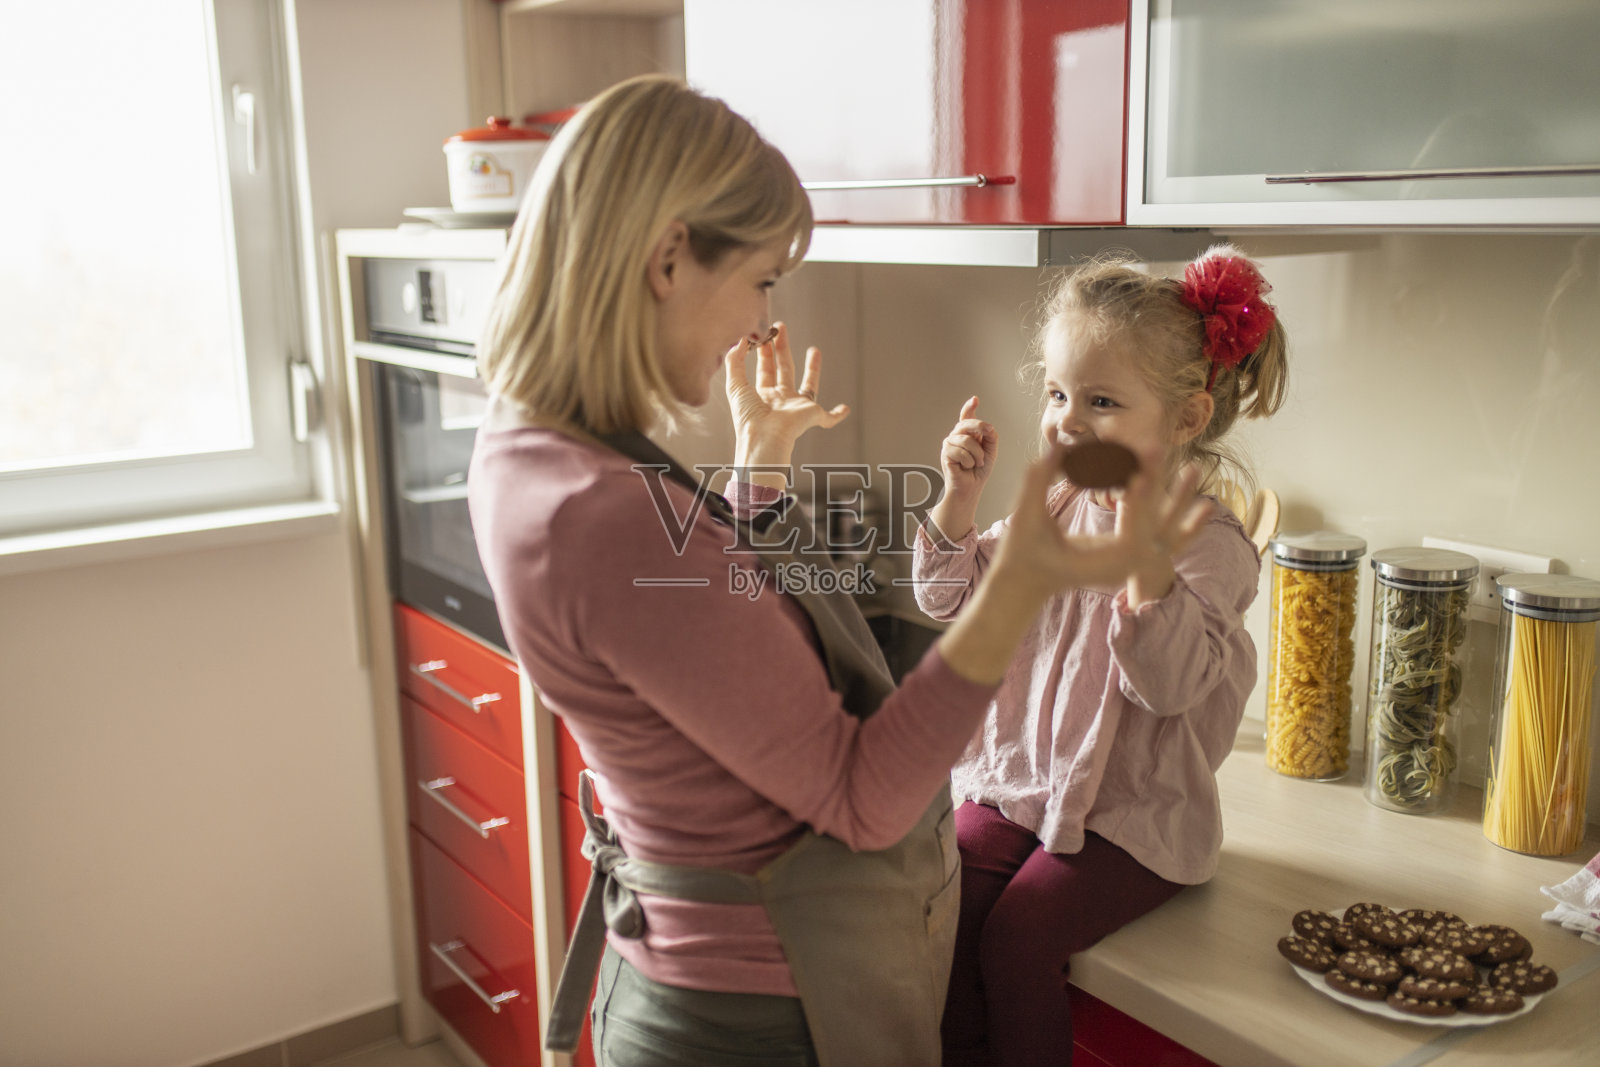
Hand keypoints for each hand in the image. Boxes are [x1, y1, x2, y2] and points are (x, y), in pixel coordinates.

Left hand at [724, 322, 849, 468]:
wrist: (765, 439)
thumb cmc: (748, 418)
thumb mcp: (736, 386)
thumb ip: (735, 362)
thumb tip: (738, 341)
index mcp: (762, 396)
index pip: (765, 369)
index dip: (764, 351)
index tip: (763, 333)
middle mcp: (781, 400)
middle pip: (784, 369)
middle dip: (783, 348)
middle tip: (781, 327)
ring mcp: (797, 408)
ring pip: (808, 385)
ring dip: (813, 369)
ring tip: (815, 349)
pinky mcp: (812, 415)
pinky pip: (828, 417)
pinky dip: (837, 415)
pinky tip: (845, 409)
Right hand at [939, 396, 997, 498]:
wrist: (971, 488)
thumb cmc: (979, 470)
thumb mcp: (990, 451)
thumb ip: (991, 437)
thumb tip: (988, 427)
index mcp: (967, 434)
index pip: (966, 418)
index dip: (969, 408)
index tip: (975, 400)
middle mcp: (956, 436)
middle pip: (967, 423)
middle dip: (980, 427)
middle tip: (987, 438)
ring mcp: (949, 444)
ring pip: (966, 440)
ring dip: (976, 455)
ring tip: (976, 463)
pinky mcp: (945, 454)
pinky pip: (960, 452)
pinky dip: (968, 462)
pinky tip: (966, 467)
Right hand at [990, 451, 1211, 601]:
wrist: (1023, 583)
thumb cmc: (1020, 554)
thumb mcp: (1025, 519)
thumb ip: (1038, 482)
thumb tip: (1055, 448)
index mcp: (1098, 565)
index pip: (1132, 537)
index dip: (1139, 504)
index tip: (1141, 473)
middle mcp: (1119, 567)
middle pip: (1151, 525)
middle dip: (1154, 483)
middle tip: (1154, 447)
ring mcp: (1125, 562)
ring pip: (1158, 526)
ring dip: (1169, 494)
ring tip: (1173, 458)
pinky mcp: (1124, 552)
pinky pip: (1149, 525)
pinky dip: (1152, 498)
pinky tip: (1159, 471)